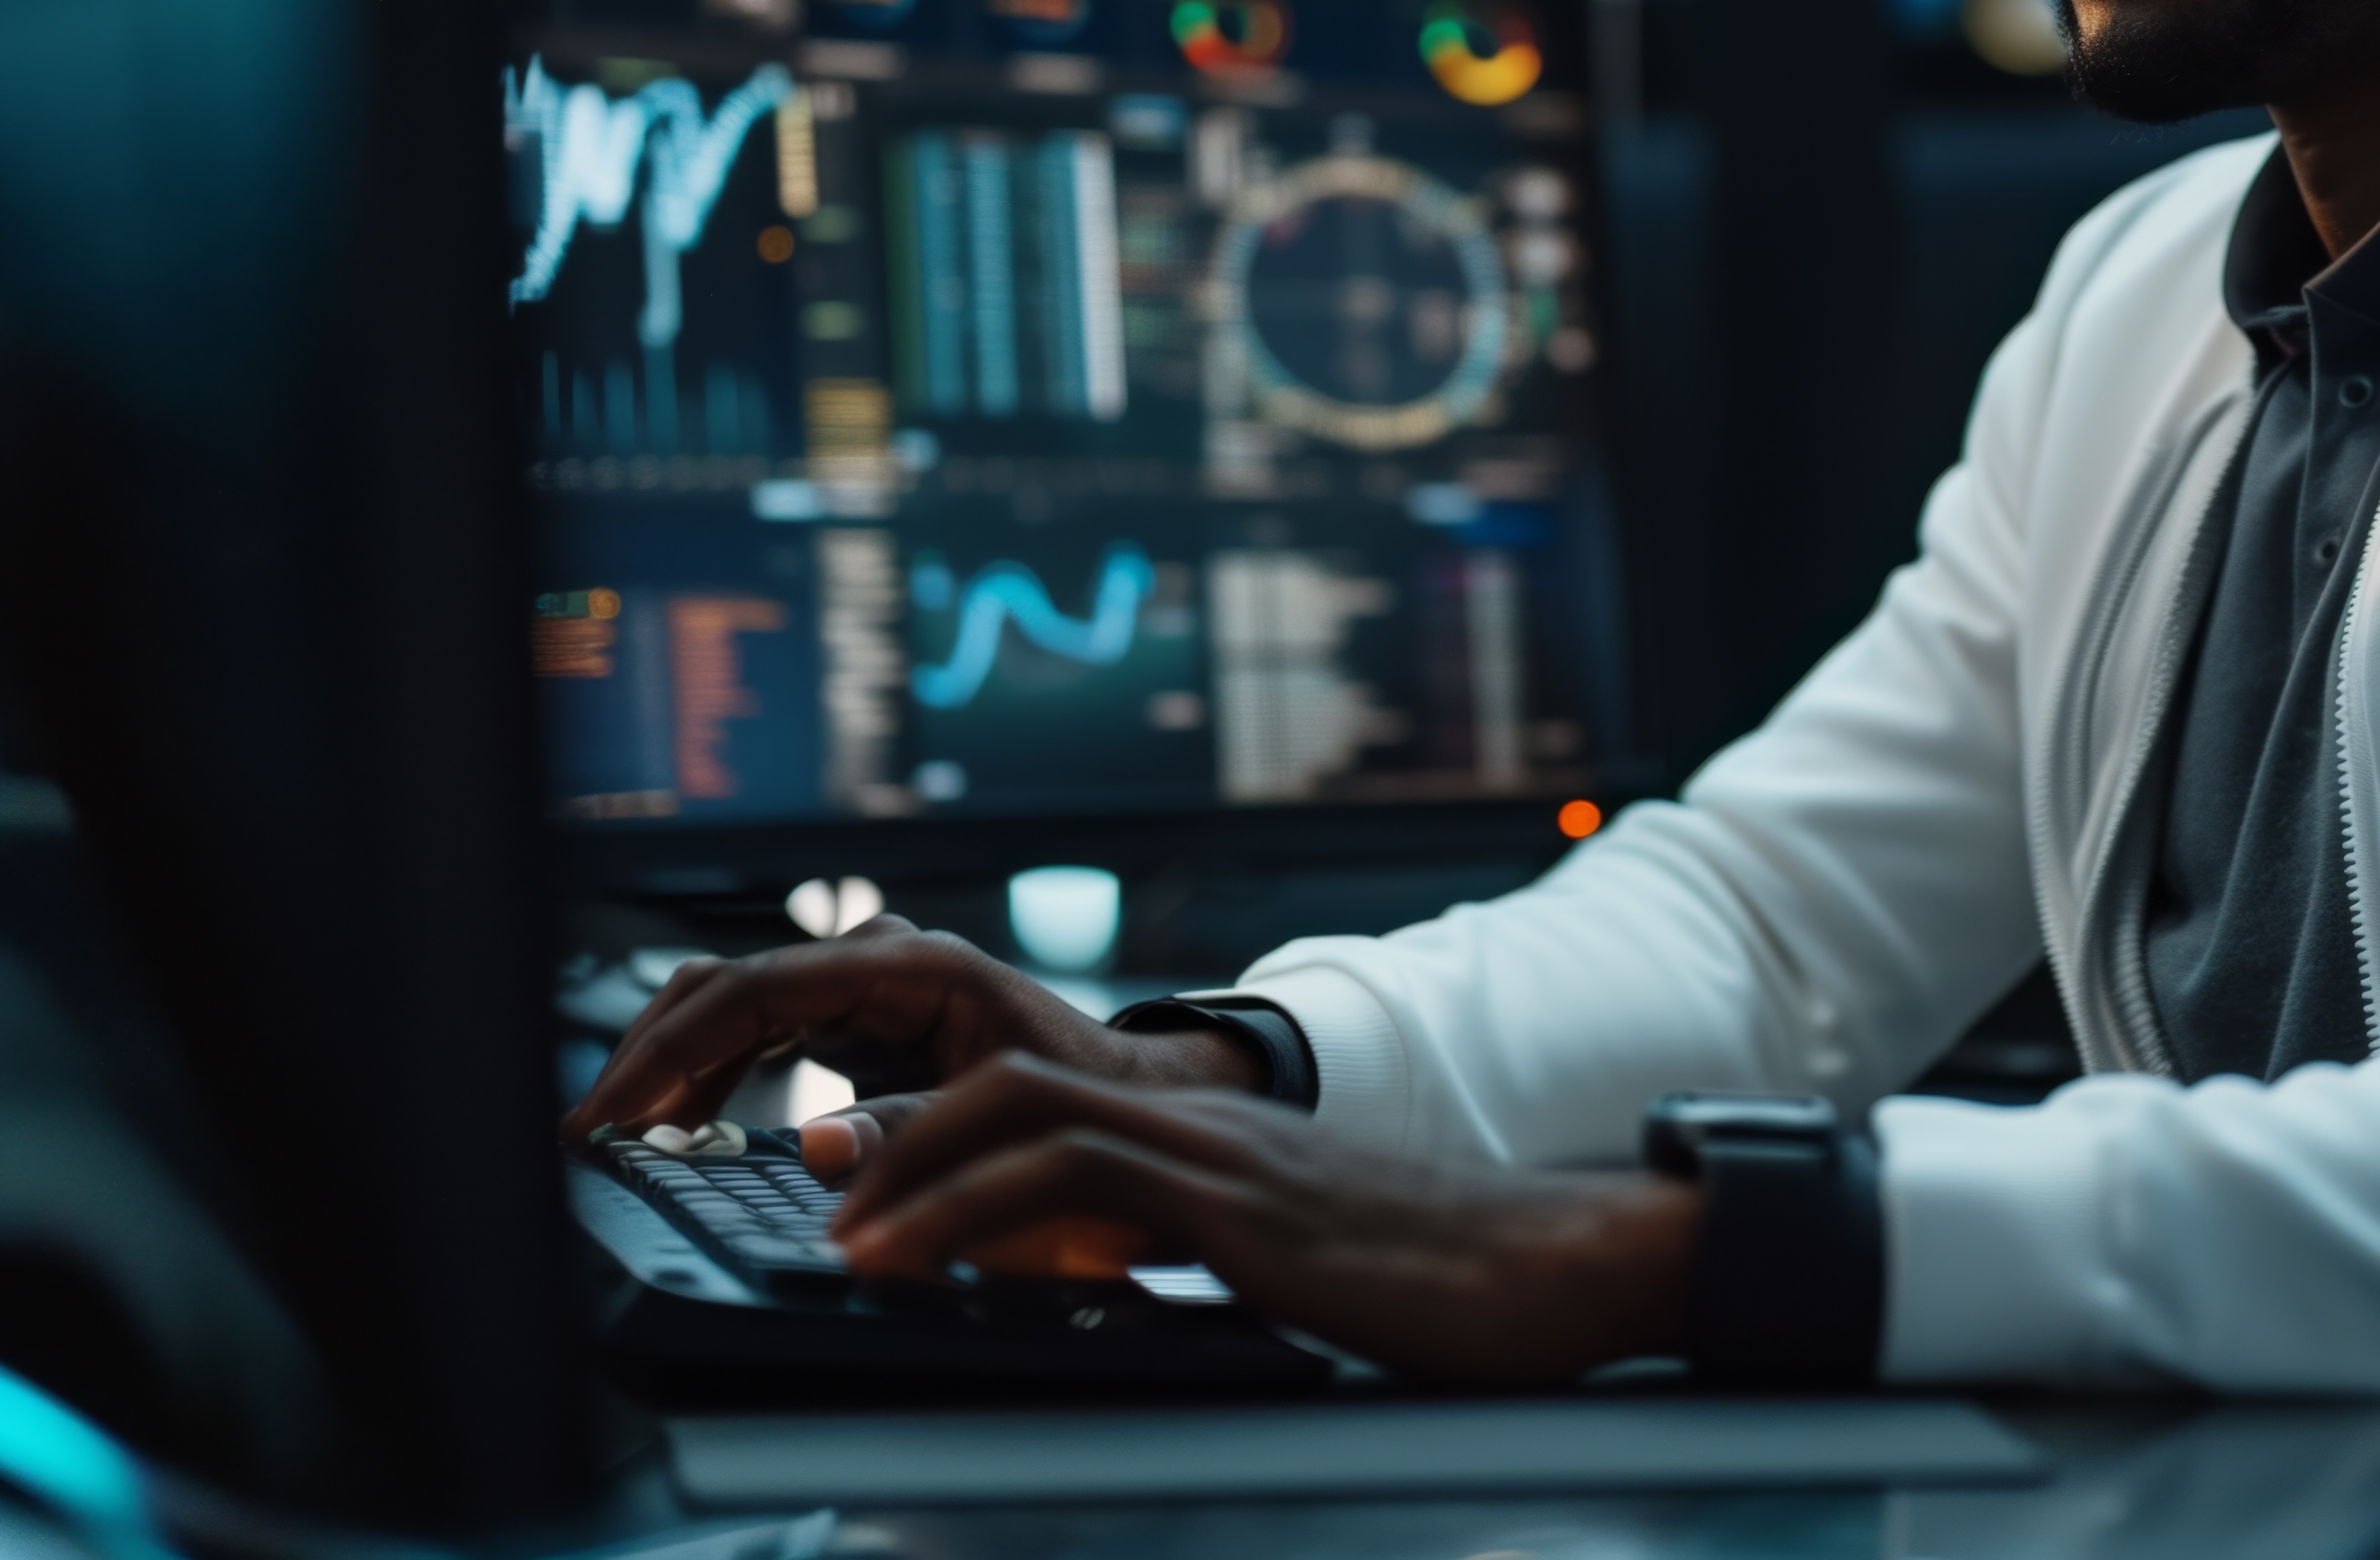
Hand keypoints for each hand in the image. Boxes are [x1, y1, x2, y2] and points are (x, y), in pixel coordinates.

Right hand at [565, 915, 1259, 1137]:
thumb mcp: (996, 1114)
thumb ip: (908, 1129)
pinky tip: (680, 1121)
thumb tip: (818, 1145)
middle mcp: (875, 961)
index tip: (614, 1110)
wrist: (1117, 1088)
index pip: (753, 991)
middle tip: (594, 1130)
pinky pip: (758, 1029)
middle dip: (651, 1052)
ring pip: (731, 1004)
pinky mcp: (855, 1015)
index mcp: (908, 967)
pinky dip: (711, 1071)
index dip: (671, 1049)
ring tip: (622, 1134)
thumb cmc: (1072, 1091)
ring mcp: (860, 983)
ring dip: (672, 1064)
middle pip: (724, 986)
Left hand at [823, 1051, 1697, 1385]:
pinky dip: (980, 1213)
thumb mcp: (1302, 1274)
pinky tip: (929, 1265)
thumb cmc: (1450, 1290)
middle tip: (818, 1201)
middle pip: (1014, 1078)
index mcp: (1219, 1145)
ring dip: (916, 1174)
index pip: (1049, 1098)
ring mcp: (1226, 1159)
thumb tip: (1128, 1301)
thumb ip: (1217, 1266)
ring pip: (1030, 1113)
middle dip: (900, 1133)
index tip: (862, 1192)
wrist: (1560, 1270)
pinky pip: (1085, 1181)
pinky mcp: (1245, 1210)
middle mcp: (1211, 1129)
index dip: (943, 1132)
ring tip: (841, 1243)